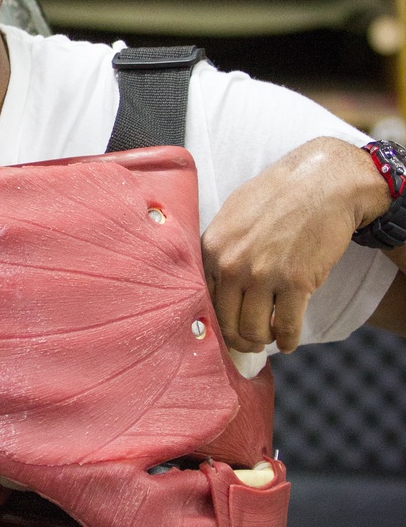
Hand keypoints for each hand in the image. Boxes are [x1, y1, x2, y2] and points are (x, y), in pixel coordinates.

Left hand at [201, 136, 390, 353]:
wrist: (323, 183)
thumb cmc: (278, 195)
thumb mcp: (233, 213)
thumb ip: (219, 247)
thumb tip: (211, 279)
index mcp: (212, 248)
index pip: (203, 300)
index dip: (214, 321)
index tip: (225, 329)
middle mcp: (232, 265)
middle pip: (226, 323)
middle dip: (238, 339)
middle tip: (249, 342)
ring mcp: (263, 275)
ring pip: (254, 331)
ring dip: (262, 340)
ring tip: (270, 336)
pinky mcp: (296, 283)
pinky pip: (286, 327)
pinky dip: (288, 342)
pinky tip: (288, 343)